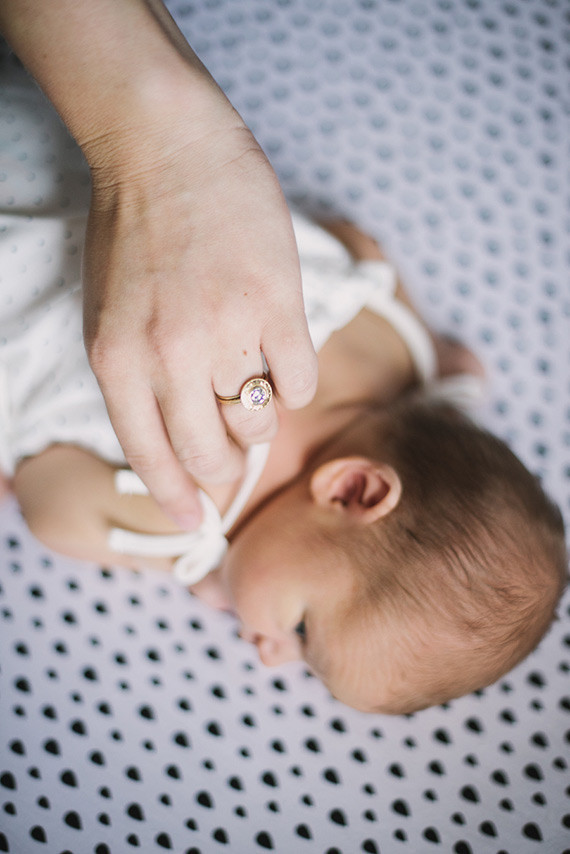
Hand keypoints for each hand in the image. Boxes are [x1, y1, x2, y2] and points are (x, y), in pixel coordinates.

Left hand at [83, 106, 317, 528]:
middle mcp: (168, 357)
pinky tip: (281, 355)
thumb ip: (139, 379)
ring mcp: (225, 331)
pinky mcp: (277, 302)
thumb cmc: (135, 230)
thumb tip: (185, 436)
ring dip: (259, 418)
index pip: (151, 460)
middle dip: (227, 471)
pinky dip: (294, 381)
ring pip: (259, 422)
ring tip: (251, 384)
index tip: (198, 521)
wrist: (166, 145)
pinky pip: (299, 380)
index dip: (179, 500)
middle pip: (212, 455)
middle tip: (236, 463)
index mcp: (117, 362)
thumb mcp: (109, 314)